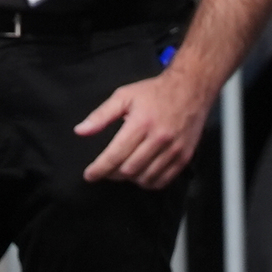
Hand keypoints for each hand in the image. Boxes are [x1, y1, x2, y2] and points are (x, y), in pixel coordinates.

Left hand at [78, 66, 216, 187]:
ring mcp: (174, 149)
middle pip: (129, 170)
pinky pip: (164, 180)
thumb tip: (80, 131)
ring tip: (124, 170)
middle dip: (112, 174)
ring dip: (130, 179)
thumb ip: (101, 115)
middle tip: (107, 170)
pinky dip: (149, 182)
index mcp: (141, 123)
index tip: (89, 175)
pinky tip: (142, 174)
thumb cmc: (155, 92)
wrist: (191, 88)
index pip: (115, 155)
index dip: (99, 169)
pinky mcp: (185, 156)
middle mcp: (159, 138)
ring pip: (146, 178)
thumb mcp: (124, 96)